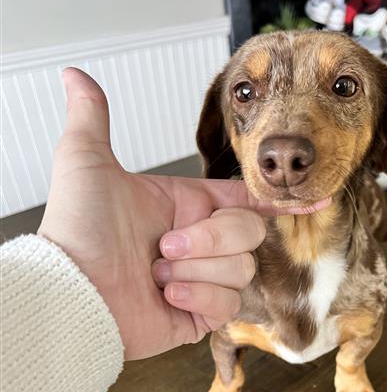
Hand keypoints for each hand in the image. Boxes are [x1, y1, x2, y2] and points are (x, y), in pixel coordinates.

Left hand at [38, 68, 329, 359]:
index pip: (245, 199)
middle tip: (165, 245)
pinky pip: (228, 303)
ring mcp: (202, 280)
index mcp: (187, 207)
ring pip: (242, 269)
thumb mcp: (86, 162)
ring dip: (196, 270)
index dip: (277, 199)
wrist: (71, 292)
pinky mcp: (200, 315)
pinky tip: (166, 296)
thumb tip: (75, 76)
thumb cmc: (78, 230)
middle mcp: (200, 244)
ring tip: (156, 274)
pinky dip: (197, 296)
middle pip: (249, 233)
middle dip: (211, 238)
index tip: (311, 197)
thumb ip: (92, 118)